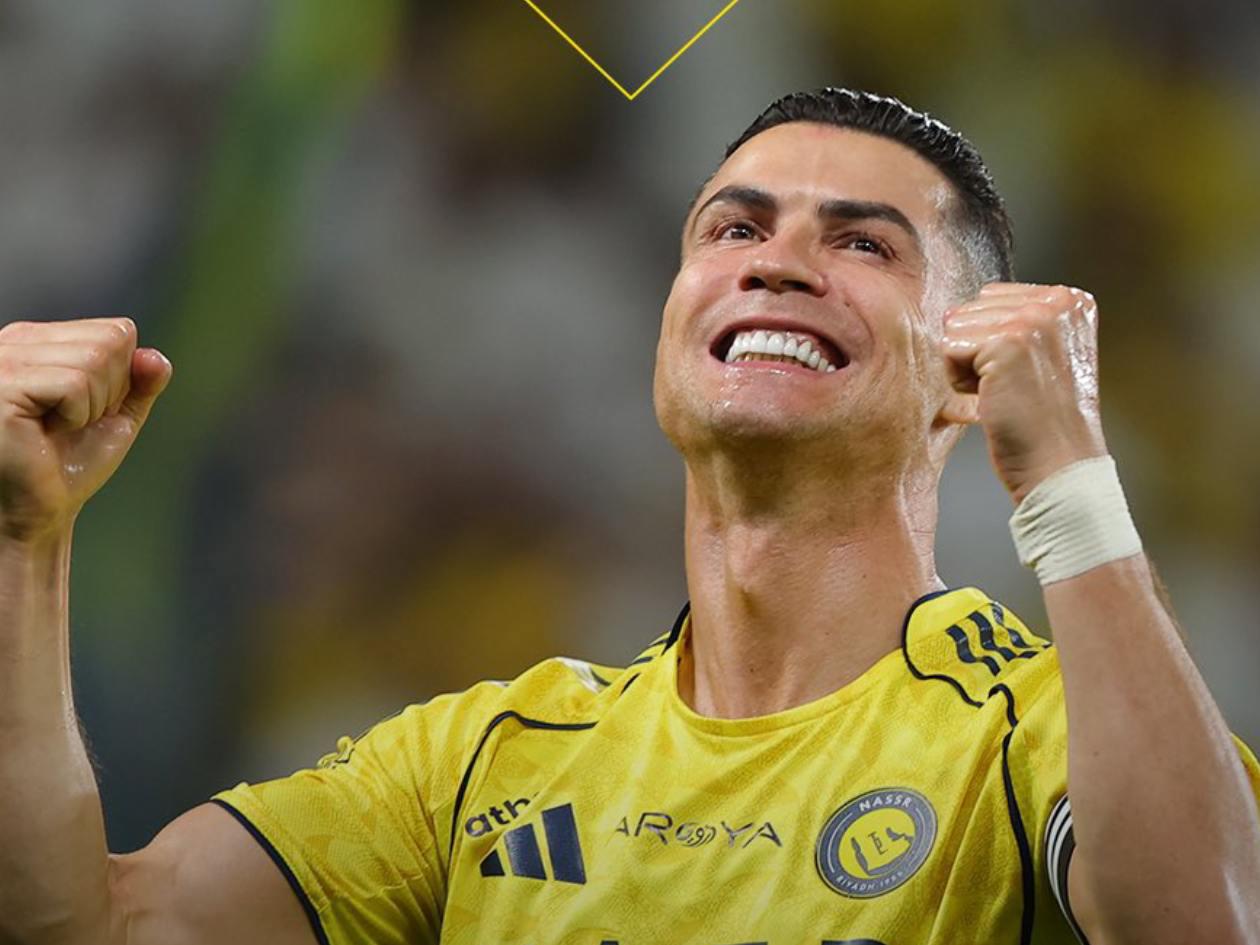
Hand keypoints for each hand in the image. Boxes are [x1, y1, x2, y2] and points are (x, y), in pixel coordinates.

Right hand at [0, 317, 172, 542]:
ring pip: (94, 360)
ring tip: (57, 428)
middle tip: (72, 424)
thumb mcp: (116, 416)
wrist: (38, 511)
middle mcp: (15, 341)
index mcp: (38, 340)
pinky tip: (46, 431)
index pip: (116, 331)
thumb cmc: (68, 464)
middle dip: (107, 393)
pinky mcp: (2, 386)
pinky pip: (73, 384)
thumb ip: (141, 383)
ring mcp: (4, 360)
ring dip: (90, 407)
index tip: (86, 410)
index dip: (120, 379)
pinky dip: (76, 415)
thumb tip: (156, 357)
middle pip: (108, 343)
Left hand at [941, 282, 1107, 504]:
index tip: (1024, 372)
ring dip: (967, 366)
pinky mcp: (1007, 343)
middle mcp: (1057, 302)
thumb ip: (1009, 324)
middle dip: (977, 352)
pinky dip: (960, 380)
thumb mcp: (1042, 356)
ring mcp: (1034, 319)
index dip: (991, 340)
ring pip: (957, 327)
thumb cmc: (1043, 420)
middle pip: (972, 308)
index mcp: (1070, 300)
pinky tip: (992, 398)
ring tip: (1005, 392)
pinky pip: (949, 348)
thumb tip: (950, 312)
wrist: (1059, 464)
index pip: (992, 296)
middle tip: (1014, 387)